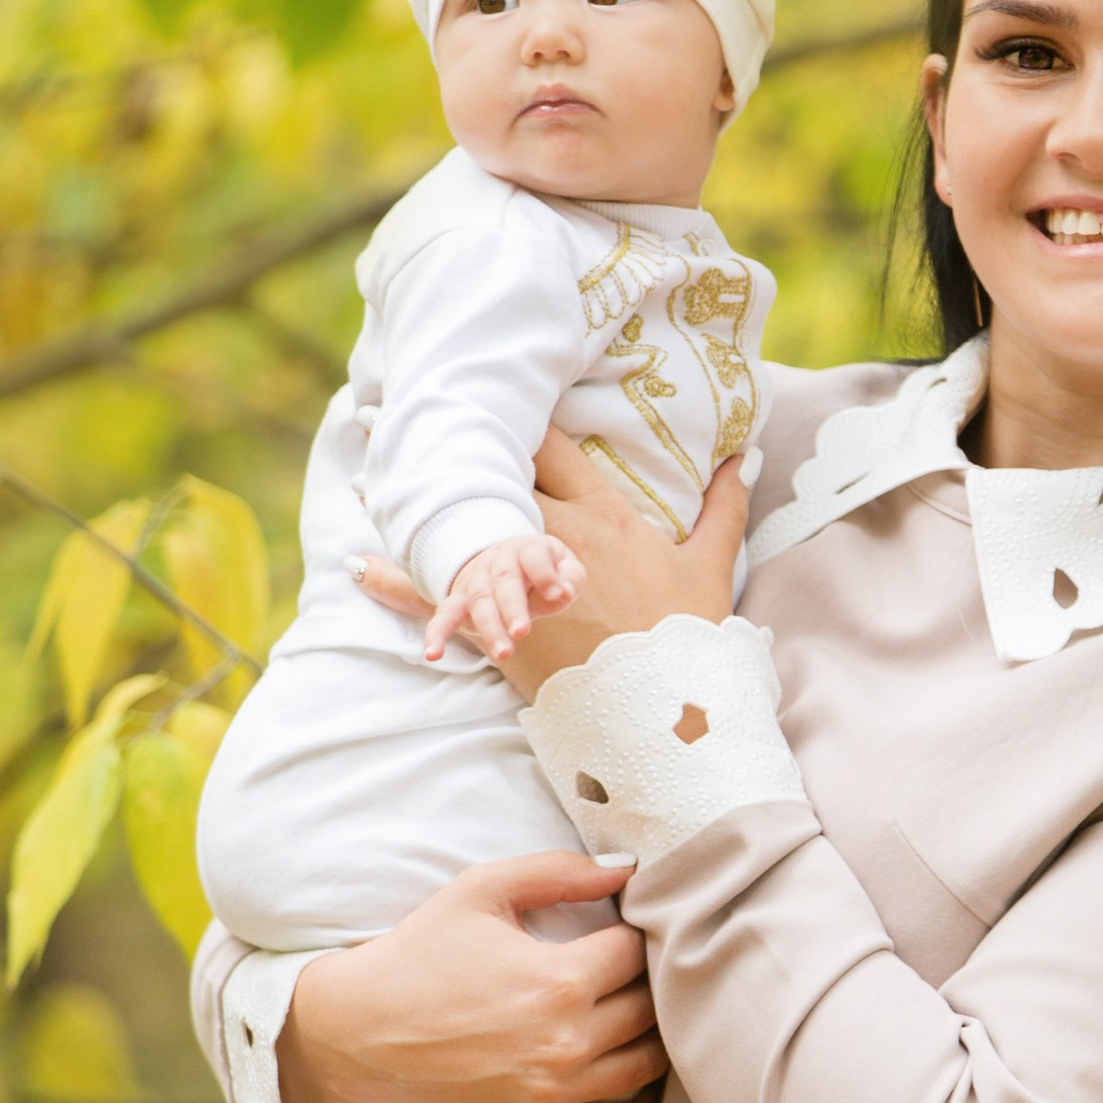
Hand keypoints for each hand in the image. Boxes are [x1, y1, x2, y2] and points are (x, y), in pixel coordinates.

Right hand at [273, 852, 665, 1102]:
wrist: (361, 1033)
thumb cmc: (420, 954)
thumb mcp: (480, 890)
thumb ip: (557, 870)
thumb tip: (626, 868)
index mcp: (559, 980)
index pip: (638, 951)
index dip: (633, 933)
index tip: (615, 931)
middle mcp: (566, 1042)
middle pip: (652, 1009)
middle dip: (646, 983)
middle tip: (624, 972)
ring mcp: (555, 1094)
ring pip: (649, 1066)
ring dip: (652, 1038)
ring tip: (633, 1016)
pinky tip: (628, 1075)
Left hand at [347, 439, 747, 698]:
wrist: (668, 712)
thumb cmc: (689, 639)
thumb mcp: (712, 567)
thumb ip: (724, 507)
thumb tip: (743, 456)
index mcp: (604, 517)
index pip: (552, 449)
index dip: (515, 418)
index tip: (484, 390)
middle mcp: (553, 538)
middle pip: (491, 478)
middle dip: (448, 448)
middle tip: (394, 418)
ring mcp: (520, 584)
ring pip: (454, 531)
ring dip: (407, 507)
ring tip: (365, 482)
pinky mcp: (500, 629)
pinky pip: (436, 601)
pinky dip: (395, 584)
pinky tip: (359, 567)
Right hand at [422, 529, 586, 665]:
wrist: (504, 561)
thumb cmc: (542, 571)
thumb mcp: (564, 567)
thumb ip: (571, 579)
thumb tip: (565, 593)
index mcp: (526, 549)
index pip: (534, 556)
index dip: (545, 574)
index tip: (558, 595)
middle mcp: (498, 561)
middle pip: (503, 582)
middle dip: (512, 608)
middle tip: (523, 632)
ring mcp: (475, 580)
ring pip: (478, 600)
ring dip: (489, 627)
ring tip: (504, 653)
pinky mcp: (459, 601)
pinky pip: (443, 615)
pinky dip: (436, 633)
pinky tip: (432, 654)